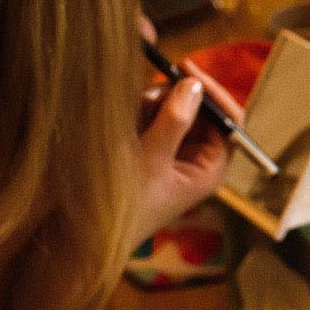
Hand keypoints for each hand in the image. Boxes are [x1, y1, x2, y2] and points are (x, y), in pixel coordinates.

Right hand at [132, 71, 235, 248]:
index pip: (229, 120)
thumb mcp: (149, 161)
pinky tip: (121, 125)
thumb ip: (173, 121)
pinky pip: (148, 122)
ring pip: (170, 112)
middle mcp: (195, 160)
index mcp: (209, 168)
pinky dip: (137, 116)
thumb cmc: (122, 208)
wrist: (80, 241)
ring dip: (151, 107)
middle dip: (172, 99)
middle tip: (146, 97)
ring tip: (130, 120)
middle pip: (198, 111)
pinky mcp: (145, 153)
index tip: (185, 68)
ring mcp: (170, 156)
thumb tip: (193, 85)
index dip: (213, 92)